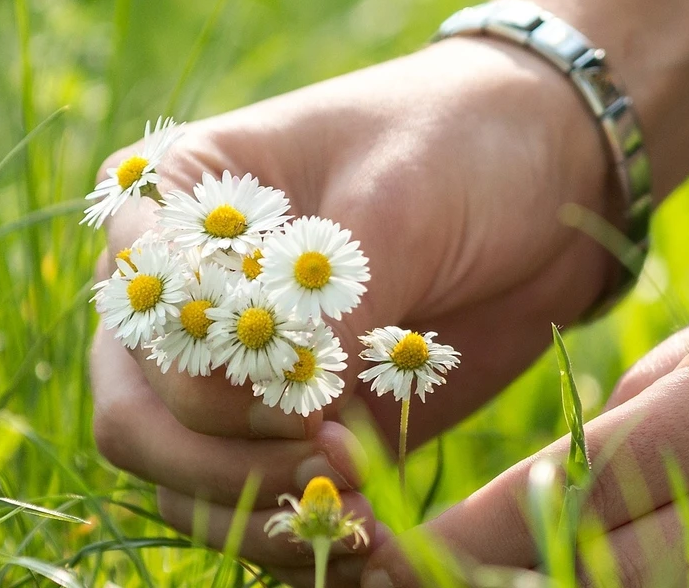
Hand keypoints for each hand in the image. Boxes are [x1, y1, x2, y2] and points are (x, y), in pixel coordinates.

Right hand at [88, 37, 619, 582]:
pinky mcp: (304, 425)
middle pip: (141, 418)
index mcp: (179, 206)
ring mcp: (244, 372)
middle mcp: (189, 298)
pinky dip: (305, 536)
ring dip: (259, 516)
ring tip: (361, 520)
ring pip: (188, 483)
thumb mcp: (399, 196)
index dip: (203, 377)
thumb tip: (289, 408)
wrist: (552, 170)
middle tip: (329, 469)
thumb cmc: (462, 143)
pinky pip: (265, 505)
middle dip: (225, 465)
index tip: (305, 399)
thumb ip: (336, 299)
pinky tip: (372, 545)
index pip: (136, 318)